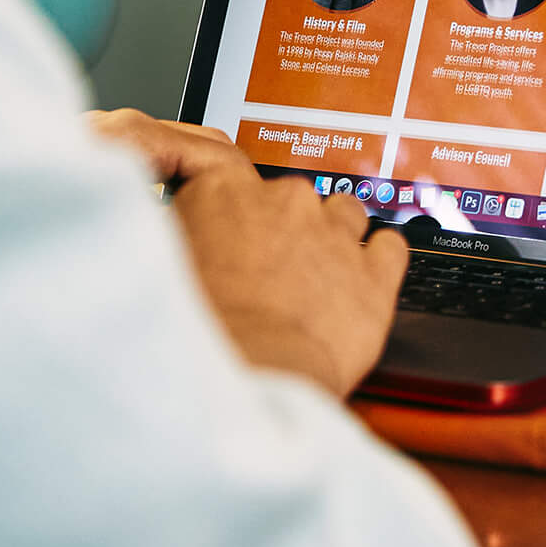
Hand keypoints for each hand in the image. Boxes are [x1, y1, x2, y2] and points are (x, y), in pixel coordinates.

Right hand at [86, 110, 408, 397]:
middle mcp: (285, 201)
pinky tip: (358, 283)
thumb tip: (165, 228)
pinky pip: (390, 246)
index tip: (224, 204)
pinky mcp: (377, 274)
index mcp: (222, 192)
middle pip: (286, 196)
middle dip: (275, 228)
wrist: (250, 386)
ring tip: (308, 281)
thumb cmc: (198, 341)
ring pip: (343, 212)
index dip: (221, 185)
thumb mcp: (155, 269)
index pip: (219, 160)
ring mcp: (335, 234)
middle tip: (258, 272)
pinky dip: (377, 260)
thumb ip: (167, 235)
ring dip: (328, 239)